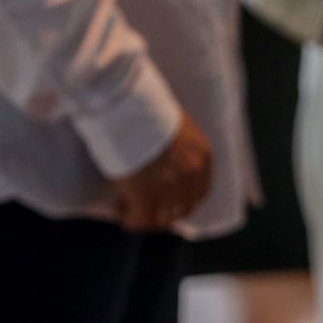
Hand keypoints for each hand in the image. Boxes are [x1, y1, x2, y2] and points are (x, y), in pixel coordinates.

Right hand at [111, 115, 212, 232]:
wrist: (123, 102)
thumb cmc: (141, 105)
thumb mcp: (172, 123)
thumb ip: (175, 143)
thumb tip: (161, 155)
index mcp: (202, 155)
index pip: (199, 191)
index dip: (181, 200)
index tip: (166, 200)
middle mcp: (192, 173)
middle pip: (184, 208)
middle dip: (166, 212)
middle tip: (146, 208)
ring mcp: (170, 186)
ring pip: (163, 219)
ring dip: (147, 217)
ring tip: (129, 209)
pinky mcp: (144, 194)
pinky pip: (140, 220)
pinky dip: (130, 220)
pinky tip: (120, 211)